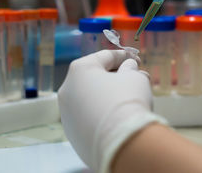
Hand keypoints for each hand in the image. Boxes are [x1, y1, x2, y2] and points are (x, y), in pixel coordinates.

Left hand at [58, 50, 166, 172]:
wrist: (121, 144)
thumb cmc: (128, 102)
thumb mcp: (134, 78)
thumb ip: (130, 69)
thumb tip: (128, 68)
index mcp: (80, 70)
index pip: (104, 57)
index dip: (123, 56)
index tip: (135, 59)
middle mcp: (67, 89)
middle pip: (94, 78)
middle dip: (116, 77)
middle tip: (134, 78)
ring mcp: (66, 113)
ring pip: (90, 99)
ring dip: (107, 95)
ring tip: (129, 98)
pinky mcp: (71, 133)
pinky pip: (88, 117)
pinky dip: (101, 113)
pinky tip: (117, 116)